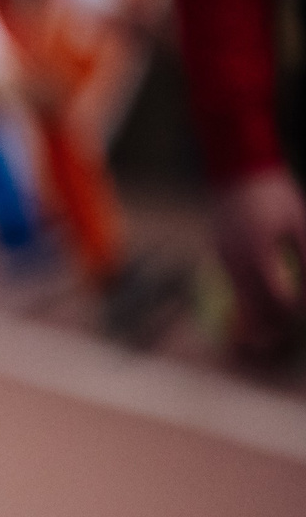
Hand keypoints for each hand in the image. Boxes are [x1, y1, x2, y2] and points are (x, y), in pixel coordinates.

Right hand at [213, 168, 305, 364]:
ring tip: (258, 336)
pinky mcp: (219, 253)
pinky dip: (241, 297)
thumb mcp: (299, 223)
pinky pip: (231, 283)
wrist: (236, 171)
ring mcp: (223, 257)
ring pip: (236, 296)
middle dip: (261, 326)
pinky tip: (250, 305)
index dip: (290, 311)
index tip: (300, 318)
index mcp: (258, 253)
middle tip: (269, 345)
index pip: (275, 295)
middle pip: (249, 304)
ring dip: (248, 316)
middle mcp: (235, 259)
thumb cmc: (275, 194)